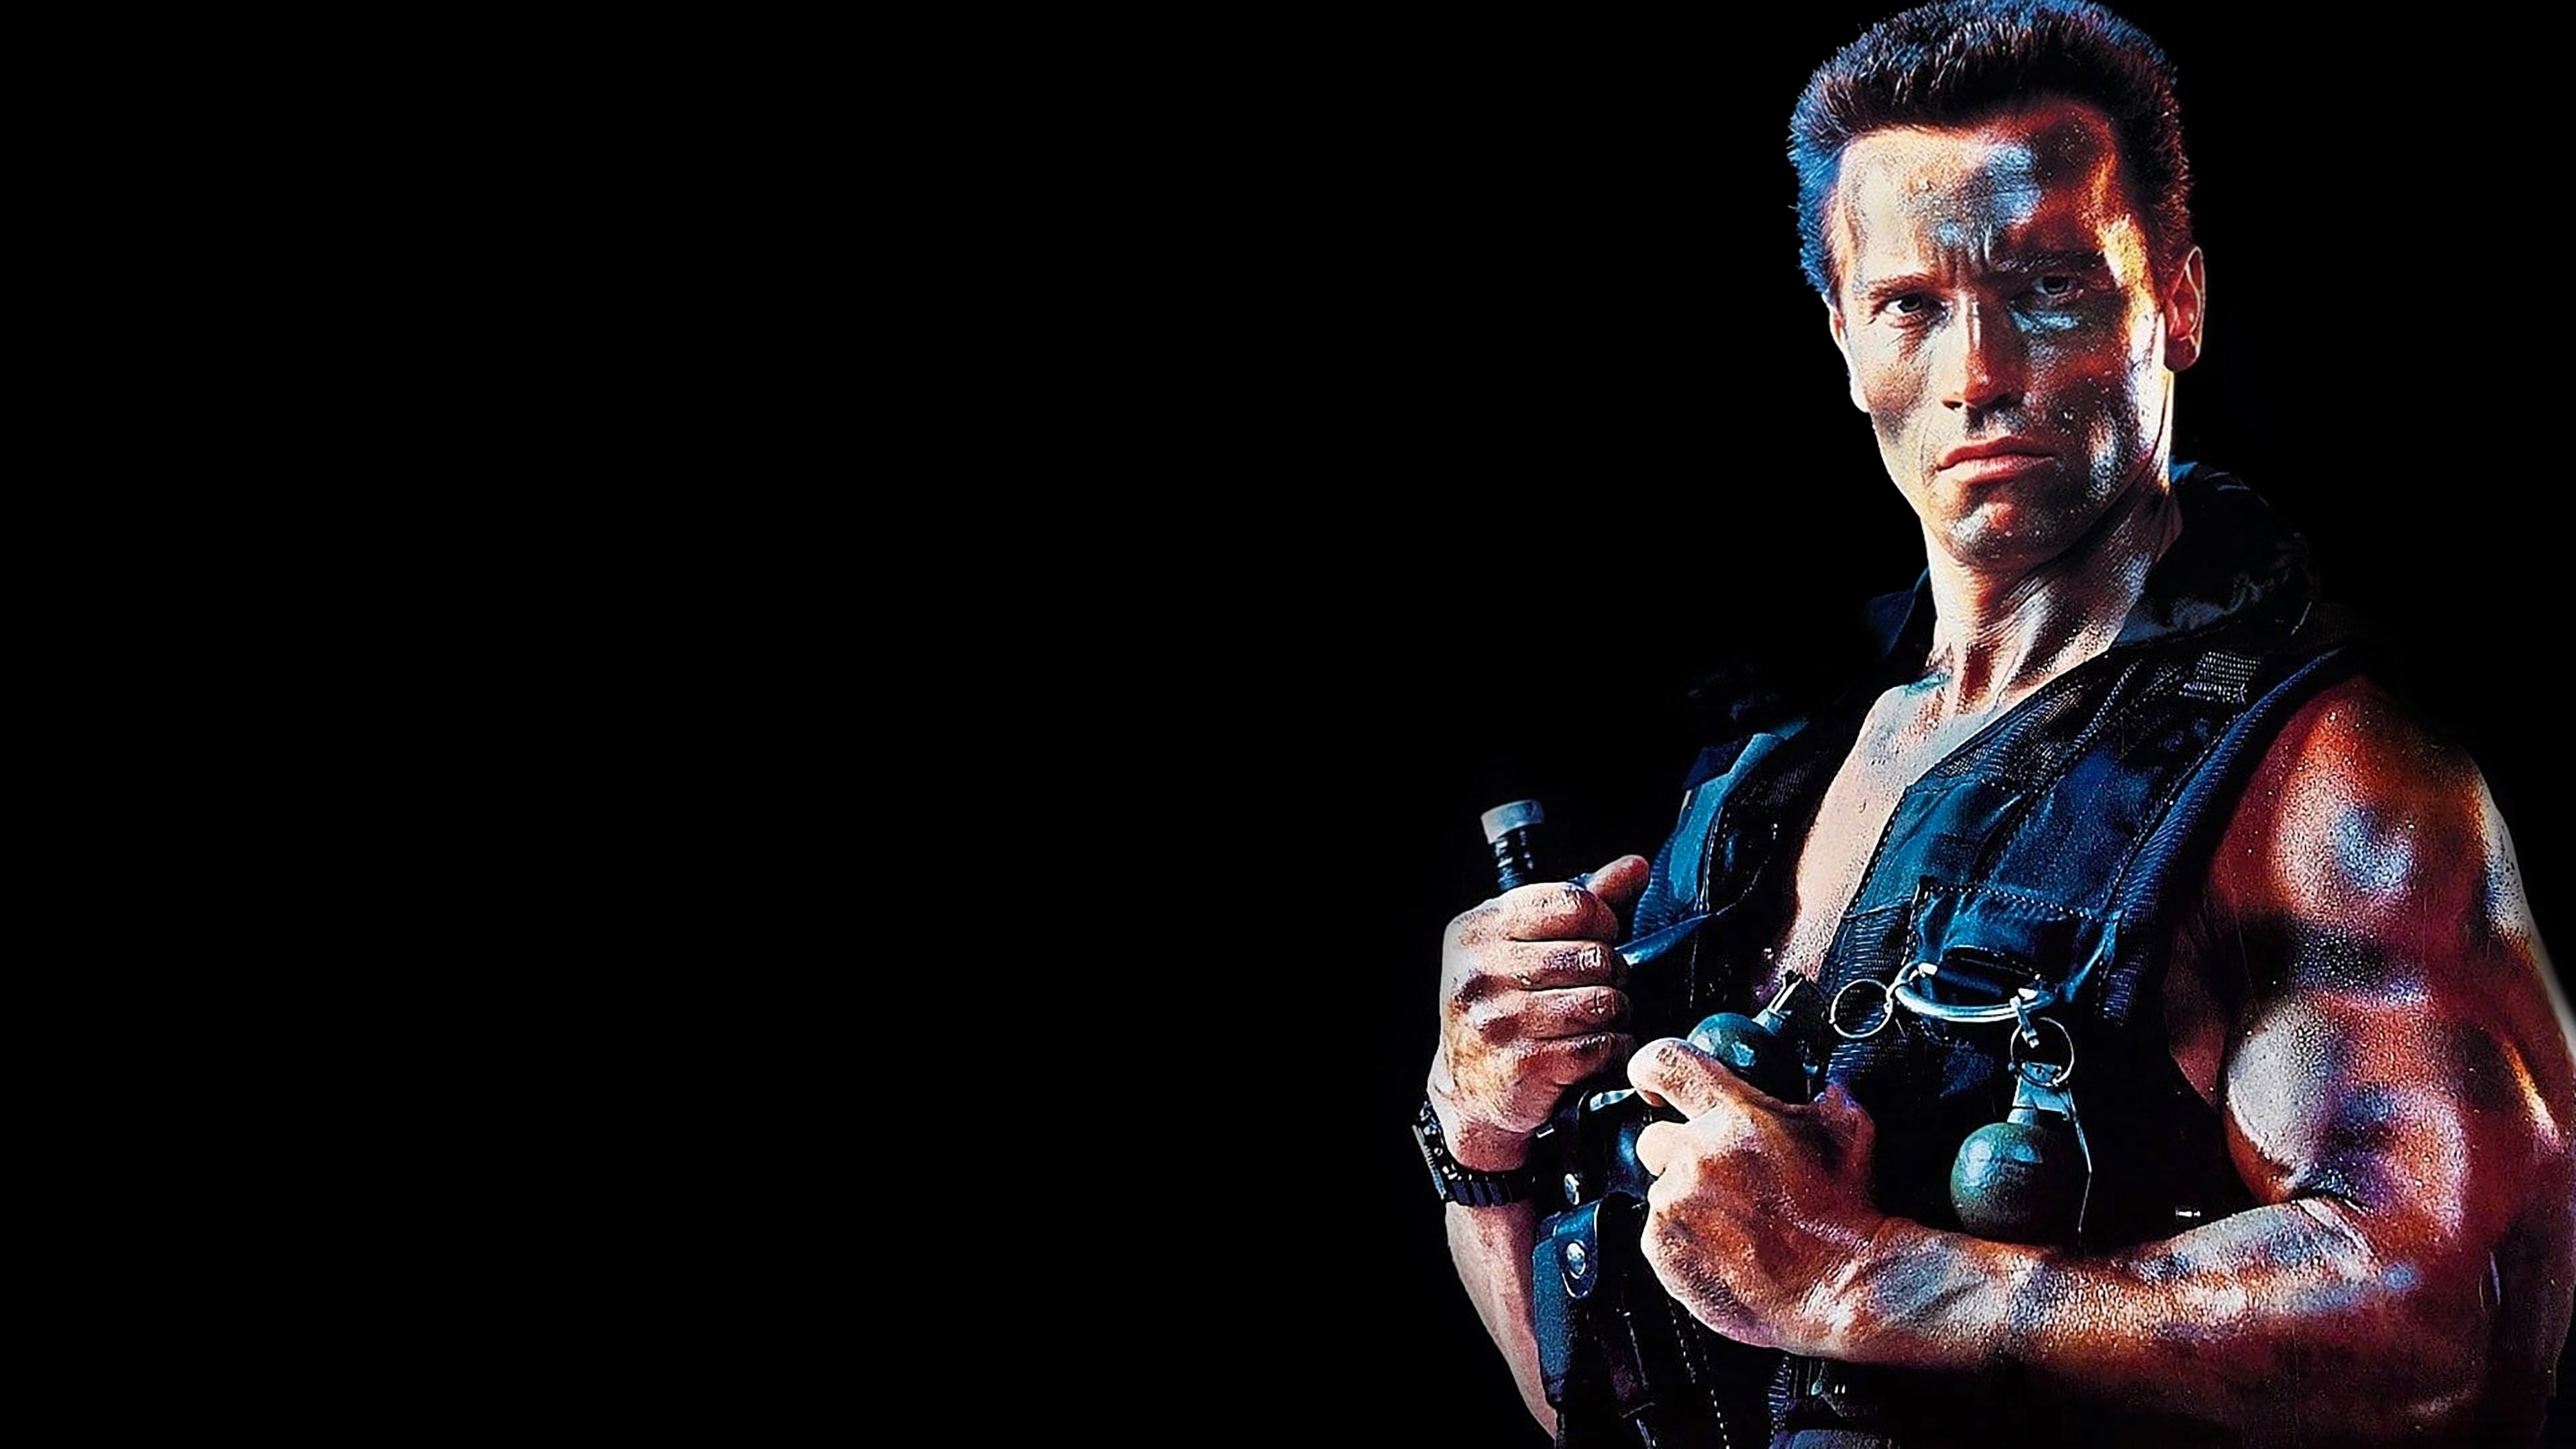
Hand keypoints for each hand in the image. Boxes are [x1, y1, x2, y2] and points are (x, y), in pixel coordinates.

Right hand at [1427, 854, 1648, 1172]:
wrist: (1468, 1088)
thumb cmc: (1502, 1006)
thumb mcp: (1522, 944)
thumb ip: (1579, 904)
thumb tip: (1636, 866)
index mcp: (1479, 930)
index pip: (1573, 902)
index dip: (1603, 922)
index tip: (1600, 939)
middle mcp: (1481, 973)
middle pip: (1594, 955)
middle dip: (1614, 973)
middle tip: (1602, 986)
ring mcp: (1500, 1021)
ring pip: (1602, 1001)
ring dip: (1617, 1012)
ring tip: (1602, 1017)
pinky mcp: (1523, 1065)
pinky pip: (1601, 1046)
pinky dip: (1614, 1047)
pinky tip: (1599, 1048)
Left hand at [1630, 1037, 1888, 1355]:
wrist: (1842, 1286)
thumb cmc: (1845, 1214)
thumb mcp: (1849, 1134)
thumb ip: (1828, 1097)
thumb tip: (1827, 1088)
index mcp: (1735, 1117)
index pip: (1667, 1065)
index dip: (1651, 1069)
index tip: (1651, 1083)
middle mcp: (1696, 1155)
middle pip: (1655, 1139)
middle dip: (1680, 1155)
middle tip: (1722, 1181)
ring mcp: (1675, 1204)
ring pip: (1663, 1192)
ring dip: (1689, 1204)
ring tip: (1737, 1227)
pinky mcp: (1663, 1249)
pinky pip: (1659, 1236)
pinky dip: (1684, 1243)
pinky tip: (1727, 1253)